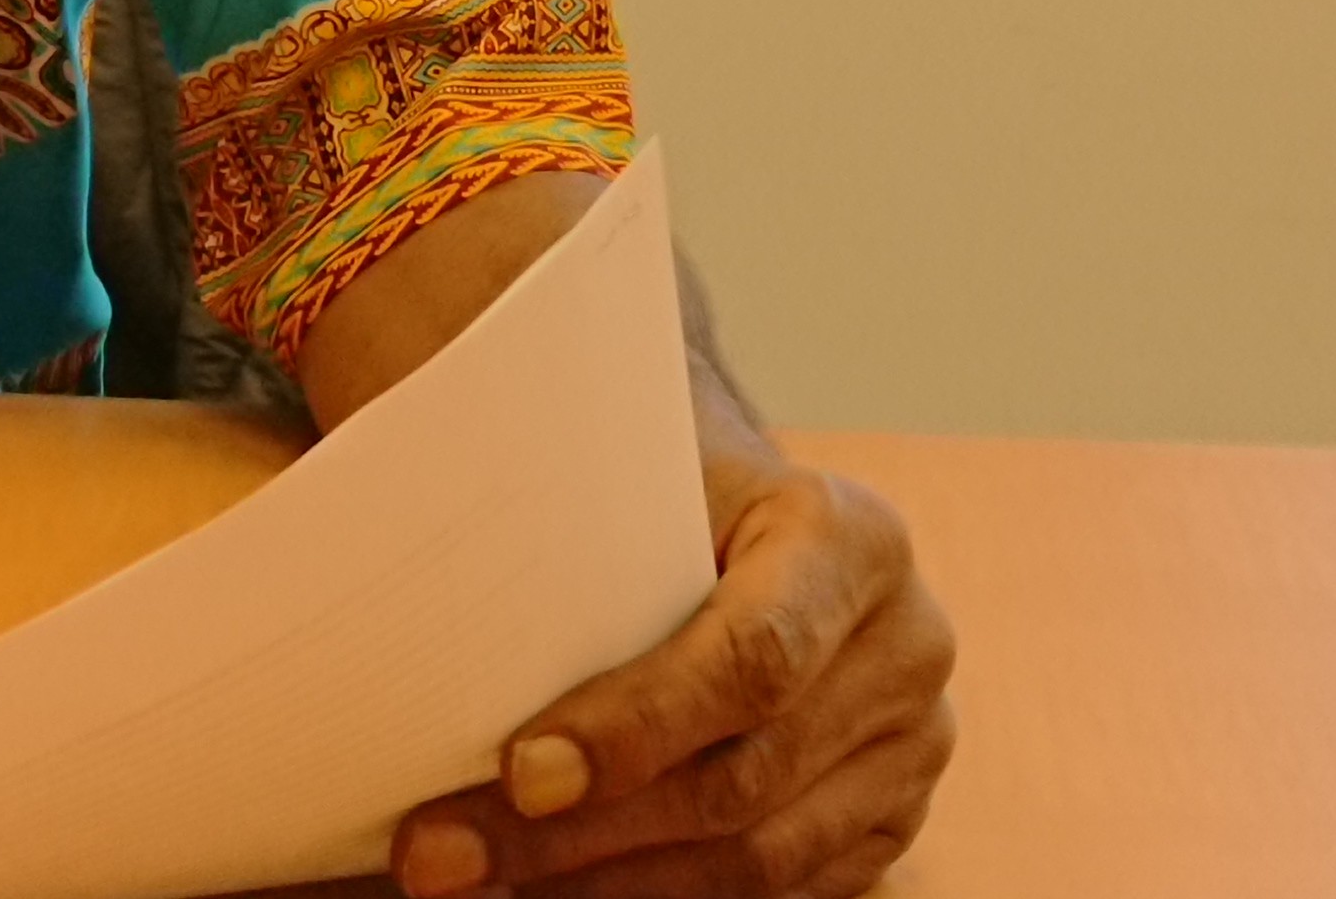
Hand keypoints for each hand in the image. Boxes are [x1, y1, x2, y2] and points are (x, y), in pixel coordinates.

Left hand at [392, 466, 955, 897]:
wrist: (738, 514)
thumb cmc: (660, 490)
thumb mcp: (634, 479)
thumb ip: (571, 542)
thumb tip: (424, 632)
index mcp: (853, 539)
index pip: (751, 658)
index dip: (633, 729)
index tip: (517, 772)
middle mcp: (906, 645)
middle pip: (740, 780)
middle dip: (577, 831)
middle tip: (441, 850)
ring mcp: (912, 745)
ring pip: (757, 858)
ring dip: (603, 883)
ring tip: (476, 876)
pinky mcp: (887, 817)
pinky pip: (776, 889)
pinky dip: (655, 895)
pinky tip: (558, 888)